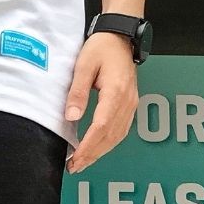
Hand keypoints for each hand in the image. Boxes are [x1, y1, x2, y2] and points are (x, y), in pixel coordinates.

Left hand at [64, 32, 138, 174]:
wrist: (120, 37)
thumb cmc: (101, 48)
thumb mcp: (83, 66)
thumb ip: (77, 92)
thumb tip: (71, 117)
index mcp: (116, 91)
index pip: (102, 126)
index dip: (88, 146)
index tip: (75, 158)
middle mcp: (127, 101)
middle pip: (110, 136)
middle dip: (92, 155)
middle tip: (74, 167)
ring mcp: (131, 104)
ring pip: (117, 136)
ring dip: (99, 152)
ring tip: (82, 163)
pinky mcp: (129, 105)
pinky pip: (121, 130)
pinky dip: (107, 144)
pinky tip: (96, 150)